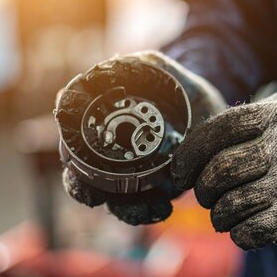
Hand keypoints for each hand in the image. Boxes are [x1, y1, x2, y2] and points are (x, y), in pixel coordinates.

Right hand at [60, 51, 226, 224]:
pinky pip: (143, 207)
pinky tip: (163, 207)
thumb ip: (139, 66)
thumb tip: (114, 65)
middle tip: (96, 196)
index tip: (74, 169)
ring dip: (125, 209)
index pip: (72, 145)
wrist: (207, 103)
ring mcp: (132, 174)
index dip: (68, 159)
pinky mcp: (156, 189)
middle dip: (86, 191)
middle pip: (84, 179)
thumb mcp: (159, 69)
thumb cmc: (176, 84)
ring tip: (149, 206)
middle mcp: (111, 153)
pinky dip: (148, 212)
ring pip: (114, 200)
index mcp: (103, 126)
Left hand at [171, 89, 276, 248]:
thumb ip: (255, 114)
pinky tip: (243, 229)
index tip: (181, 171)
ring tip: (223, 215)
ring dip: (219, 216)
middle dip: (203, 189)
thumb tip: (206, 137)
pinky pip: (253, 232)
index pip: (218, 131)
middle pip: (220, 171)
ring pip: (232, 205)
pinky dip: (239, 234)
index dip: (191, 154)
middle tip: (206, 195)